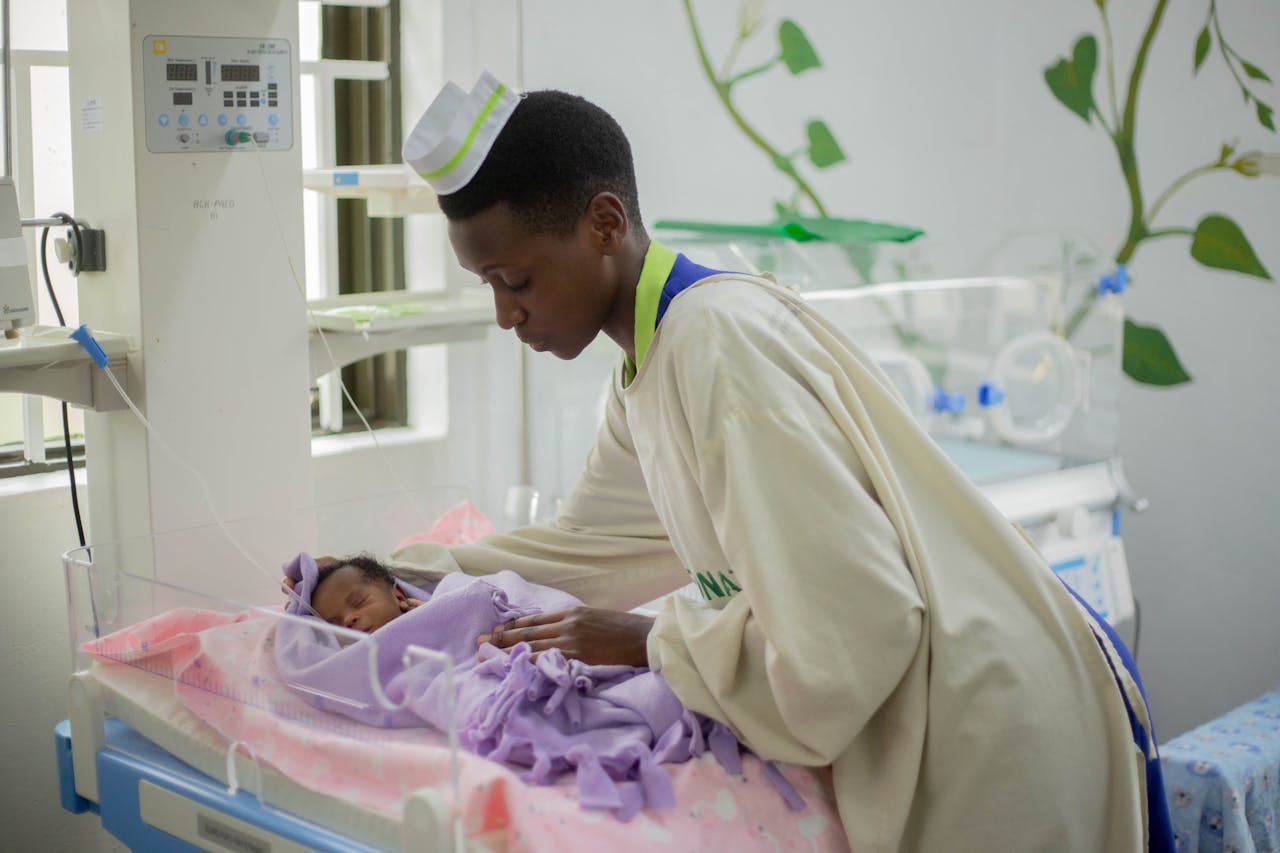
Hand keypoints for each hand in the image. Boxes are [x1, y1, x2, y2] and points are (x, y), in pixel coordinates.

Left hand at [477, 607, 654, 666]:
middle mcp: (567, 625)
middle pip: (526, 633)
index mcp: (571, 613)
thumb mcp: (595, 619)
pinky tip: (513, 671)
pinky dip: (527, 666)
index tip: (493, 632)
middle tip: (477, 644)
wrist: (646, 639)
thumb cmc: (624, 631)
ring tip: (484, 659)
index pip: (533, 620)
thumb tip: (553, 635)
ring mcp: (572, 642)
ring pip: (530, 648)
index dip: (511, 627)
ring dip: (505, 655)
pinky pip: (546, 663)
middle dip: (499, 639)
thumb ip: (573, 625)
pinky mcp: (578, 658)